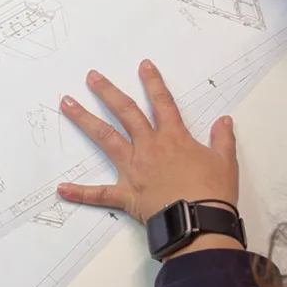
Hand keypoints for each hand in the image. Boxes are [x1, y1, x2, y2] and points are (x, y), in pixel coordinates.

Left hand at [56, 61, 242, 249]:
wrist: (201, 221)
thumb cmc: (213, 192)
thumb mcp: (225, 161)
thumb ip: (223, 139)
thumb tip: (225, 121)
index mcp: (174, 138)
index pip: (163, 103)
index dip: (154, 83)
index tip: (143, 66)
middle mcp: (149, 147)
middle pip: (126, 112)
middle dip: (108, 92)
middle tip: (91, 77)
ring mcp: (134, 169)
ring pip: (106, 138)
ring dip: (85, 120)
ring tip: (67, 104)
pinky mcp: (126, 194)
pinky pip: (100, 194)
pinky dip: (80, 193)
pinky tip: (62, 189)